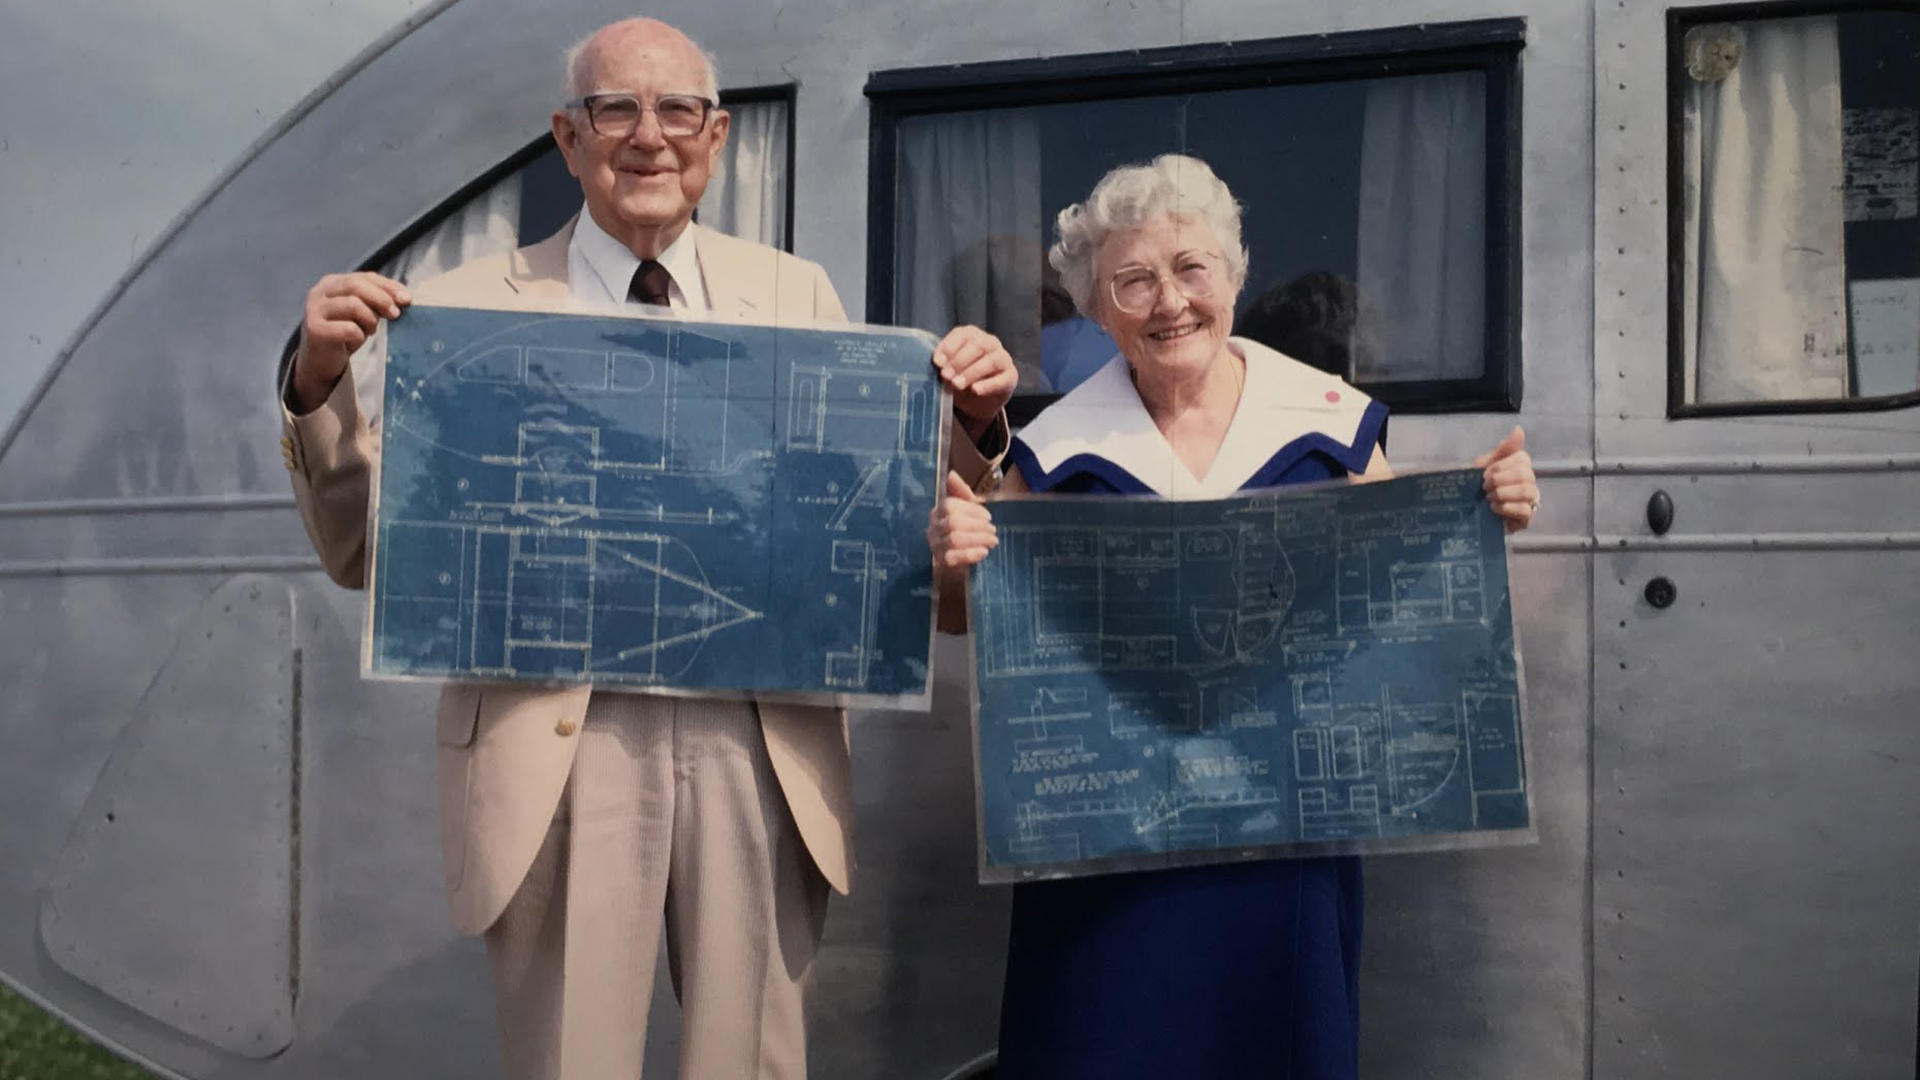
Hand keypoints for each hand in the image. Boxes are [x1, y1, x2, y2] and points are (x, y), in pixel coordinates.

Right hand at [292, 271, 410, 411]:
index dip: (388, 286)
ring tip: (370, 330)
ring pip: (353, 304)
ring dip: (369, 319)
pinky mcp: (315, 329)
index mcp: (333, 283)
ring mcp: (314, 310)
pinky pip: (348, 328)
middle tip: (395, 314)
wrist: (321, 360)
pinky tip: (356, 341)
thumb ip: (378, 300)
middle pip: (356, 285)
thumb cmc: (345, 332)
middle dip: (381, 299)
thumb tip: (405, 298)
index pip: (365, 277)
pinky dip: (359, 336)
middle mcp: (319, 292)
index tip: (407, 299)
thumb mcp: (363, 312)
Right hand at [927, 470, 997, 569]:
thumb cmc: (966, 531)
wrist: (961, 563)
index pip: (950, 506)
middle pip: (953, 522)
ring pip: (955, 539)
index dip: (971, 510)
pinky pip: (955, 557)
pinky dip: (971, 554)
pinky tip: (984, 552)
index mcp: (937, 512)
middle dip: (977, 526)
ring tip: (993, 541)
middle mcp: (932, 528)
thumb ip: (962, 492)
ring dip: (978, 539)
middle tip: (993, 530)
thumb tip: (951, 474)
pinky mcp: (942, 562)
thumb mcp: (966, 510)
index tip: (988, 517)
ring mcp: (935, 546)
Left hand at [932, 325, 1016, 435]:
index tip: (937, 363)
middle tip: (946, 376)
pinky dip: (988, 384)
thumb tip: (938, 365)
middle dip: (959, 361)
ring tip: (957, 385)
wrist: (978, 400)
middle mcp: (990, 342)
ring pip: (991, 360)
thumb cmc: (960, 377)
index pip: (962, 334)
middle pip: (977, 346)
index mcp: (972, 335)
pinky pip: (1002, 378)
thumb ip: (943, 365)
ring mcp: (1003, 358)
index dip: (949, 347)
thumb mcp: (949, 369)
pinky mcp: (1011, 376)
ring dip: (972, 372)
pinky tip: (975, 390)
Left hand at [1476, 425, 1537, 532]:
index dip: (1501, 466)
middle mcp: (1530, 481)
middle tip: (1485, 487)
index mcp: (1521, 466)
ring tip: (1488, 498)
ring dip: (1503, 493)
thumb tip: (1519, 430)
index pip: (1522, 458)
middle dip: (1500, 480)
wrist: (1467, 511)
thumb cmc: (1479, 485)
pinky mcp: (1526, 518)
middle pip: (1525, 474)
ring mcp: (1530, 500)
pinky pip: (1525, 510)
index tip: (1484, 474)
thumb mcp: (1486, 464)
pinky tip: (1494, 508)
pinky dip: (1506, 507)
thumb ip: (1503, 449)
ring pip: (1527, 491)